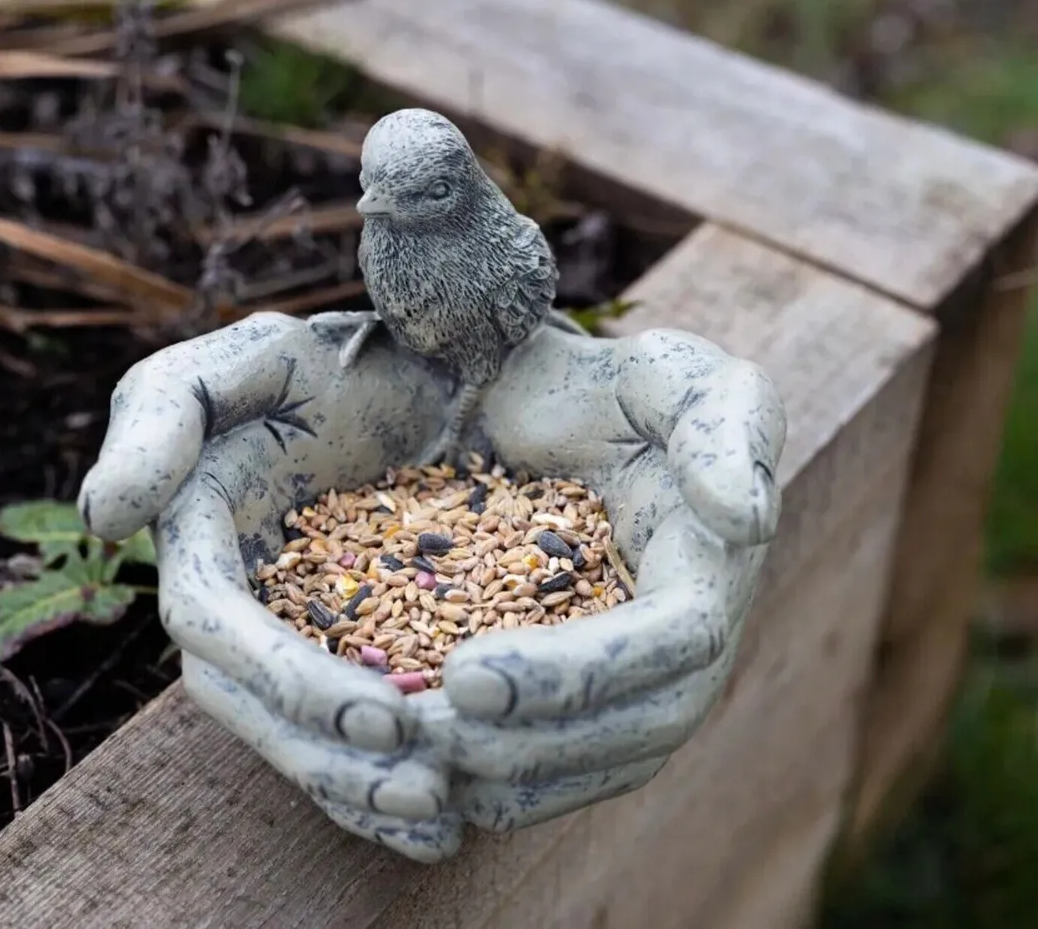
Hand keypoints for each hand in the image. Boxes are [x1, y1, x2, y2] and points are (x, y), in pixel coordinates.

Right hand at [77, 312, 464, 861]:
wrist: (416, 367)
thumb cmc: (318, 357)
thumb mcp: (244, 360)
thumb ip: (161, 419)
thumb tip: (103, 518)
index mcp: (202, 542)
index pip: (218, 630)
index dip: (286, 678)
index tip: (384, 714)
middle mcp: (241, 599)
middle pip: (255, 705)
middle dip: (328, 756)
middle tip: (429, 786)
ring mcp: (297, 629)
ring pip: (301, 732)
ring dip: (360, 786)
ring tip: (445, 817)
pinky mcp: (358, 644)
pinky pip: (354, 725)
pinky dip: (385, 778)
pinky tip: (448, 821)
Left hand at [415, 326, 785, 830]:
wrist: (552, 416)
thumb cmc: (611, 387)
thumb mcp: (669, 375)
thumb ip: (721, 424)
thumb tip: (744, 518)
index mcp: (715, 570)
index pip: (674, 643)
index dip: (581, 672)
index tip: (466, 675)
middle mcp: (691, 642)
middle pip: (643, 727)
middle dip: (538, 742)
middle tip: (427, 735)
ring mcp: (645, 678)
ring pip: (604, 764)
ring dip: (514, 779)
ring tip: (416, 767)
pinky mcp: (592, 698)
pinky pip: (568, 766)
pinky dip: (506, 787)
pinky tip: (433, 786)